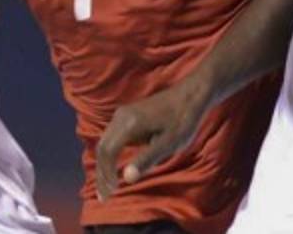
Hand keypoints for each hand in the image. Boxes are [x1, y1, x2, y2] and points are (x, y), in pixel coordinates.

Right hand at [95, 79, 207, 201]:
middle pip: (102, 148)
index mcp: (129, 123)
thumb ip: (147, 159)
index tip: (112, 193)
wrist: (191, 95)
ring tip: (108, 187)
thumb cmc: (183, 120)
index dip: (107, 175)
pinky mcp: (127, 116)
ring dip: (104, 166)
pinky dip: (111, 156)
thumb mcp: (169, 143)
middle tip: (105, 197)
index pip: (108, 152)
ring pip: (105, 143)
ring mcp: (123, 114)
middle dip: (102, 174)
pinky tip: (115, 169)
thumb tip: (127, 178)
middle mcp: (121, 116)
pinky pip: (112, 138)